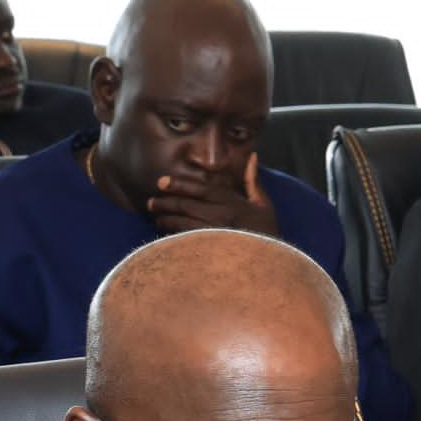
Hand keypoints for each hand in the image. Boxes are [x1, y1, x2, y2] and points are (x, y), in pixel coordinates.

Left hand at [148, 156, 281, 237]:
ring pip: (180, 222)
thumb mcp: (265, 206)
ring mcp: (214, 233)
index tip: (162, 182)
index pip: (201, 188)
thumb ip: (253, 181)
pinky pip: (183, 239)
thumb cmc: (267, 234)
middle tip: (151, 202)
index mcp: (234, 202)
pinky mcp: (207, 249)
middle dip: (165, 202)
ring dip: (165, 219)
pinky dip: (171, 235)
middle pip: (186, 204)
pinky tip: (165, 233)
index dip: (179, 184)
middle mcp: (222, 216)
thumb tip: (252, 156)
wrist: (269, 263)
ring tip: (156, 218)